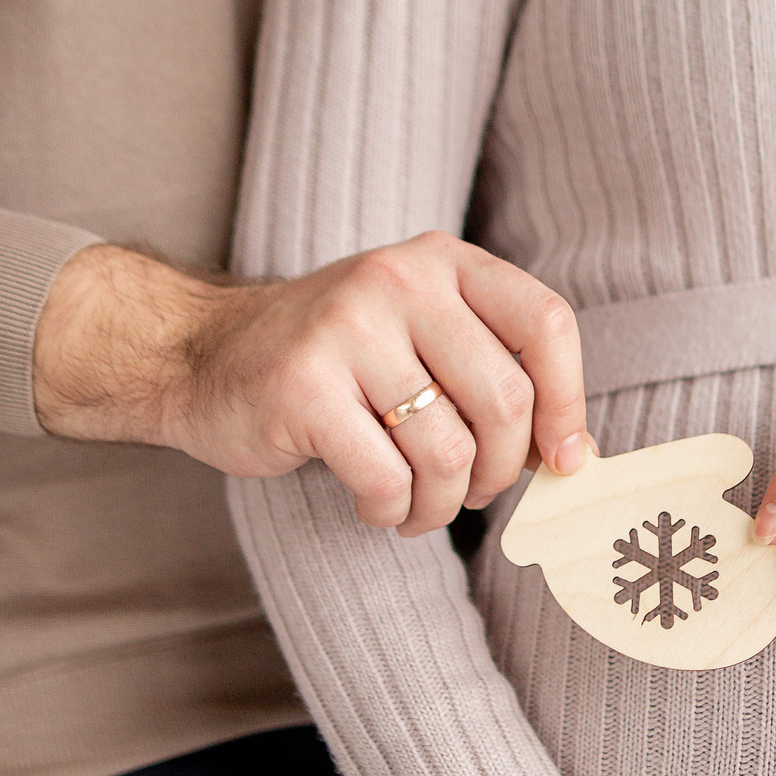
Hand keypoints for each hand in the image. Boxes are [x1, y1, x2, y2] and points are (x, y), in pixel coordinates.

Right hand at [32, 232, 588, 535]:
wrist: (199, 352)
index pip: (546, 324)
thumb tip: (576, 458)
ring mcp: (348, 330)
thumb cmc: (333, 362)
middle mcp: (399, 281)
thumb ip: (491, 376)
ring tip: (417, 507)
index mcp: (442, 262)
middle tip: (472, 492)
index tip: (563, 459)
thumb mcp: (418, 338)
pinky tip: (376, 507)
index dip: (568, 403)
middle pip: (504, 402)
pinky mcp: (303, 388)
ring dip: (442, 505)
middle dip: (500, 472)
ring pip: (448, 452)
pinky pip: (386, 480)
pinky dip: (391, 513)